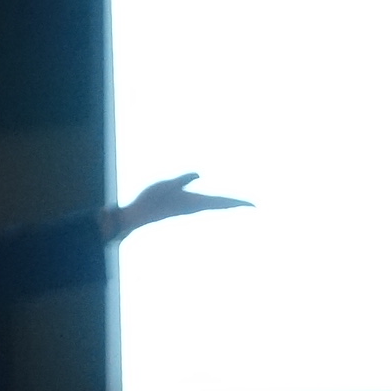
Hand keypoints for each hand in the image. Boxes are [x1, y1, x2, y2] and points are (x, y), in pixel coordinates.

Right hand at [108, 174, 249, 238]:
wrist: (137, 217)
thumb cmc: (150, 200)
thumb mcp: (166, 185)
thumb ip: (183, 180)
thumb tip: (200, 173)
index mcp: (196, 202)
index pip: (222, 202)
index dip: (238, 203)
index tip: (254, 205)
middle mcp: (195, 207)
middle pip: (221, 205)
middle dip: (236, 204)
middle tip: (253, 205)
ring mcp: (188, 208)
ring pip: (213, 205)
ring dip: (226, 203)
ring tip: (238, 204)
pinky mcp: (182, 207)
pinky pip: (204, 204)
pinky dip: (214, 202)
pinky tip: (211, 202)